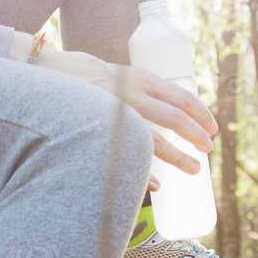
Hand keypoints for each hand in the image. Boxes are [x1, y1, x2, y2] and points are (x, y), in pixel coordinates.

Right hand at [22, 39, 216, 191]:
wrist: (44, 72)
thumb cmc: (83, 77)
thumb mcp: (117, 75)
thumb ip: (137, 90)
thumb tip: (161, 109)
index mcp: (139, 78)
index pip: (180, 95)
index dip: (200, 112)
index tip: (213, 127)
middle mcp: (131, 94)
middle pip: (174, 118)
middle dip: (195, 135)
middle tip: (208, 149)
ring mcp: (116, 113)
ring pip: (154, 139)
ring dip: (177, 157)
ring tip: (194, 169)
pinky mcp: (100, 129)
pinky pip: (128, 155)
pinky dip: (144, 173)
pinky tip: (156, 185)